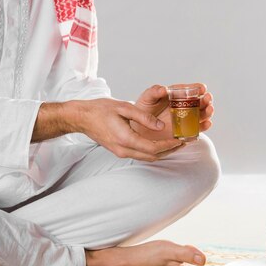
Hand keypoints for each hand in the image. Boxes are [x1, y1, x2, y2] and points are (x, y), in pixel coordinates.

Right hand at [68, 98, 183, 161]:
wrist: (81, 117)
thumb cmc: (100, 109)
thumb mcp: (124, 107)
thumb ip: (143, 117)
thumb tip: (160, 126)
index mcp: (125, 138)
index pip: (153, 148)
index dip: (169, 146)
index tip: (181, 139)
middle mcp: (123, 149)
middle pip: (152, 156)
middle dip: (170, 151)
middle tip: (184, 142)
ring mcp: (120, 152)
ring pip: (147, 158)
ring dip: (162, 153)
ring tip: (176, 143)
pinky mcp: (119, 151)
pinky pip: (140, 155)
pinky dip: (153, 151)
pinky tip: (160, 143)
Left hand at [131, 83, 213, 140]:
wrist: (139, 129)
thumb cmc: (142, 111)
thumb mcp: (146, 99)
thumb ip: (153, 92)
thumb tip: (163, 89)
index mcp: (176, 96)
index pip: (190, 90)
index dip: (197, 88)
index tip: (202, 87)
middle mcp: (184, 107)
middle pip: (199, 103)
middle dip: (206, 100)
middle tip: (208, 98)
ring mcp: (185, 120)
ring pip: (201, 115)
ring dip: (207, 112)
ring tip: (210, 109)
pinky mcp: (185, 132)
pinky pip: (196, 129)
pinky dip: (203, 127)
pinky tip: (207, 124)